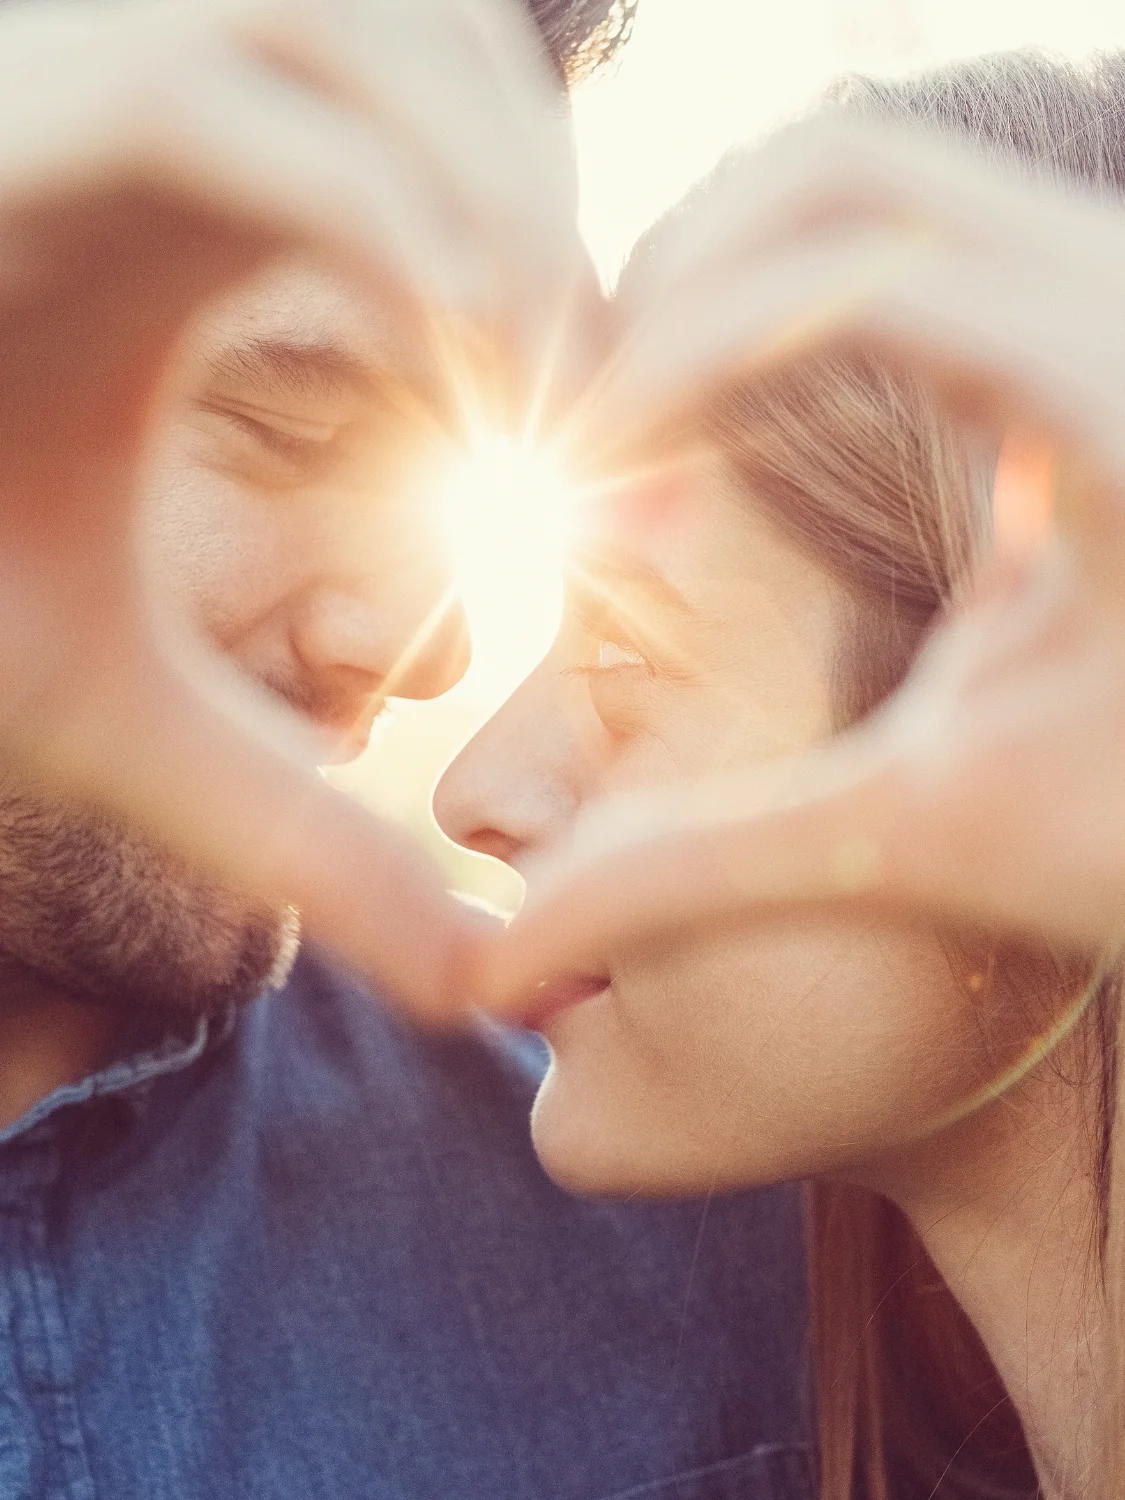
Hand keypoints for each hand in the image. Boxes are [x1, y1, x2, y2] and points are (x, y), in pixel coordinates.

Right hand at [0, 0, 592, 1017]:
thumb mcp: (134, 723)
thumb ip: (306, 825)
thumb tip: (477, 982)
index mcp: (209, 214)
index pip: (460, 135)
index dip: (574, 258)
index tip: (631, 426)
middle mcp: (154, 114)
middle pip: (438, 24)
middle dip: (541, 185)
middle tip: (591, 387)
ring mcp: (62, 94)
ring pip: (342, 8)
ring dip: (472, 177)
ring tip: (515, 367)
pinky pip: (204, 91)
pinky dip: (360, 208)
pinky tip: (433, 352)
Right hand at [471, 119, 1124, 1009]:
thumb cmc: (1122, 840)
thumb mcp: (917, 831)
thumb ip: (696, 869)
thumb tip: (495, 961)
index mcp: (1120, 423)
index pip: (854, 279)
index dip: (672, 354)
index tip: (574, 466)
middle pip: (854, 174)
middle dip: (683, 274)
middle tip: (592, 414)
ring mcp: (1121, 302)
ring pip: (891, 183)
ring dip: (736, 269)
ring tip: (645, 409)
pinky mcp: (1091, 321)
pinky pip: (927, 231)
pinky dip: (802, 287)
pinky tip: (741, 409)